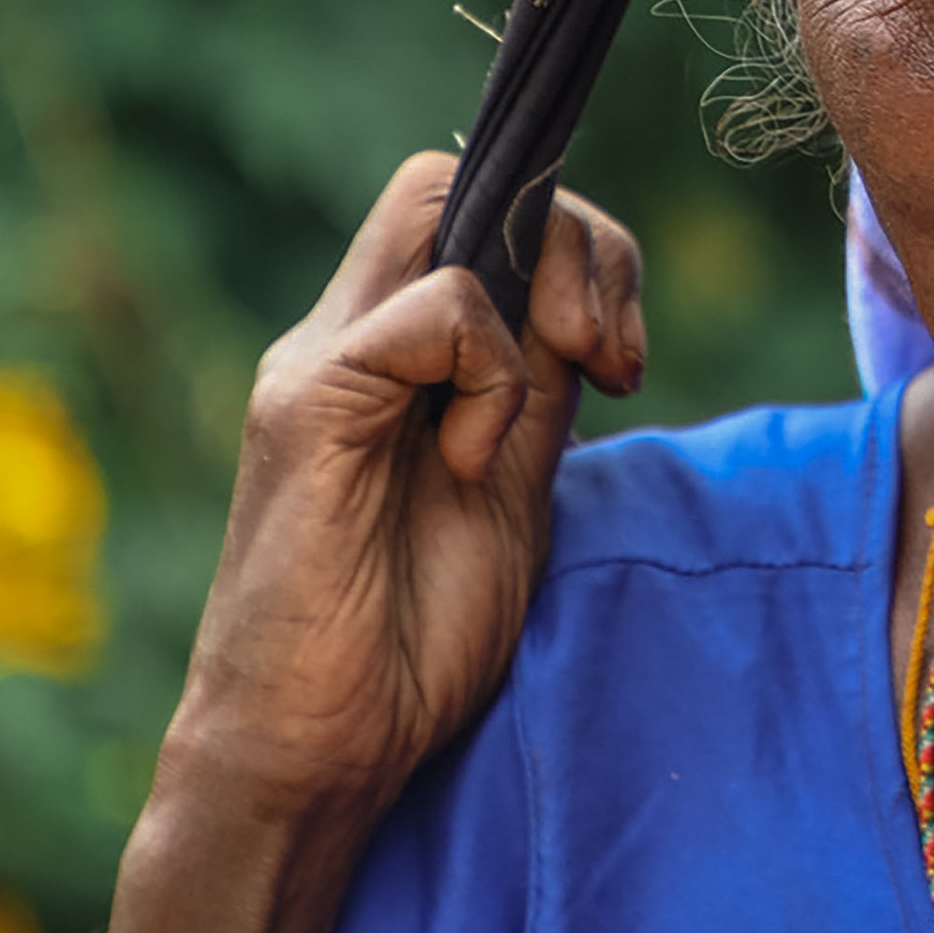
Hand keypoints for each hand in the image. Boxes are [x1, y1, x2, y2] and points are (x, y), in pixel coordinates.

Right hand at [157, 154, 644, 830]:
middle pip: (461, 179)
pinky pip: (433, 309)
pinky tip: (468, 466)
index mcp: (396, 355)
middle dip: (579, 243)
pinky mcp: (309, 405)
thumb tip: (588, 326)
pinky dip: (486, 375)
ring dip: (542, 299)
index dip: (579, 246)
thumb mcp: (511, 495)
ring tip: (548, 408)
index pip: (478, 209)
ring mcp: (319, 362)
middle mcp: (346, 335)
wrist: (320, 753)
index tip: (624, 357)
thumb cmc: (409, 644)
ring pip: (441, 205)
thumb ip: (535, 402)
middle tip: (613, 360)